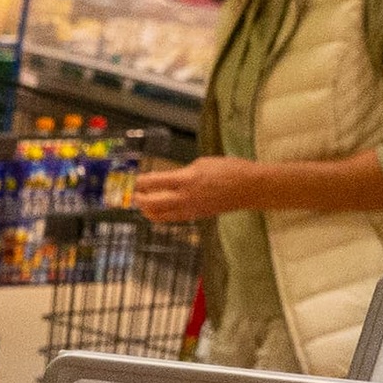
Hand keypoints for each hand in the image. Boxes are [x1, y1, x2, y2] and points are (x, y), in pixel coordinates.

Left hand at [127, 159, 261, 223]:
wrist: (248, 187)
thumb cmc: (229, 169)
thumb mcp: (203, 163)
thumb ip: (183, 172)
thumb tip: (171, 179)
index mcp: (186, 179)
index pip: (155, 182)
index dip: (141, 181)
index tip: (134, 179)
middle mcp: (184, 197)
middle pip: (152, 203)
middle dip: (139, 199)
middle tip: (134, 195)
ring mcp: (189, 209)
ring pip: (160, 215)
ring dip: (147, 210)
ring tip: (141, 206)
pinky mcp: (195, 216)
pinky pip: (172, 219)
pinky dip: (161, 215)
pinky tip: (157, 212)